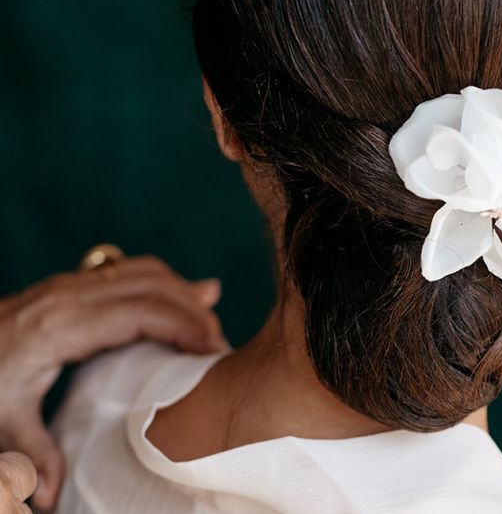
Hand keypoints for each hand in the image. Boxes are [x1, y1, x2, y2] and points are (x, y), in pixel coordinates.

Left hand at [0, 255, 226, 509]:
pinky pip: (133, 270)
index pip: (142, 312)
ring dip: (183, 291)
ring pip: (146, 271)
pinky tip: (184, 291)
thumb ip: (30, 451)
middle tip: (220, 343)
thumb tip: (50, 495)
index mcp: (63, 325)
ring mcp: (74, 283)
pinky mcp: (75, 283)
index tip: (215, 348)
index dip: (185, 325)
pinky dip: (165, 281)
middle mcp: (73, 294)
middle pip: (153, 286)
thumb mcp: (1, 419)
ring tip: (211, 315)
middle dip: (194, 309)